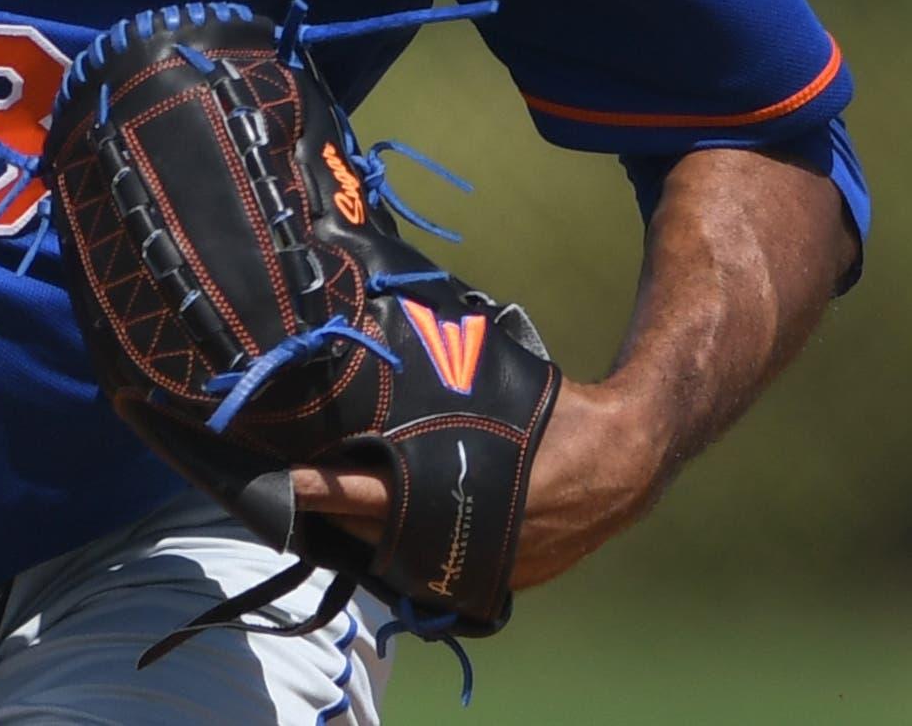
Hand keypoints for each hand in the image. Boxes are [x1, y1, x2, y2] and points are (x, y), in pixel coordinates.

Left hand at [290, 378, 666, 589]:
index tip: (285, 479)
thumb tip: (381, 330)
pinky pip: (435, 571)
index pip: (370, 496)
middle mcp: (467, 540)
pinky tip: (383, 528)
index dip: (323, 489)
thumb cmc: (554, 411)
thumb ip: (441, 374)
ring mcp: (485, 568)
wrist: (625, 462)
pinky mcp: (501, 582)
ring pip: (400, 561)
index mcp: (460, 487)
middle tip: (293, 485)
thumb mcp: (494, 384)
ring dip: (364, 536)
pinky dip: (407, 551)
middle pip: (374, 537)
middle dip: (331, 514)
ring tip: (326, 506)